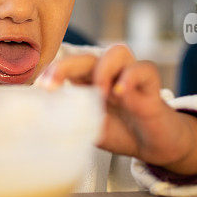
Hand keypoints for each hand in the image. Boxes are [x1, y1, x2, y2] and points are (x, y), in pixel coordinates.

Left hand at [37, 44, 196, 174]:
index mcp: (89, 82)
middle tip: (53, 86)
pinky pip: (144, 68)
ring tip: (100, 94)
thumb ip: (73, 120)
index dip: (53, 72)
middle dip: (66, 66)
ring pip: (118, 51)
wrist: (155, 145)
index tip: (41, 89)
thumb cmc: (121, 132)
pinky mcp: (151, 86)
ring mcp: (130, 77)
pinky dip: (130, 77)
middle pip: (87, 55)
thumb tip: (46, 121)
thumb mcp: (90, 129)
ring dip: (103, 69)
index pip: (68, 66)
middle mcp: (108, 74)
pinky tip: (121, 93)